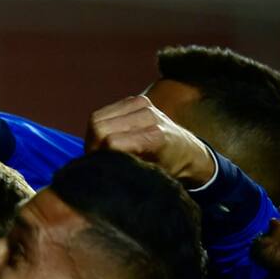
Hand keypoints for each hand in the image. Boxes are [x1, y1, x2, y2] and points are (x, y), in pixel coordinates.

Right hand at [86, 96, 214, 186]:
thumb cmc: (166, 169)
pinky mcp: (136, 100)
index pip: (110, 142)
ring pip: (97, 119)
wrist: (186, 151)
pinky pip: (103, 112)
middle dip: (93, 145)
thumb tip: (97, 170)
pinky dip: (101, 126)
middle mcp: (149, 116)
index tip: (99, 167)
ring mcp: (142, 104)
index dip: (98, 156)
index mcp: (155, 137)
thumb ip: (124, 170)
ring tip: (103, 148)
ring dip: (94, 136)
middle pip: (99, 127)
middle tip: (98, 159)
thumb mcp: (147, 178)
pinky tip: (110, 135)